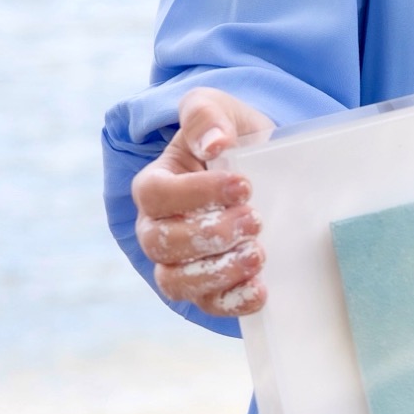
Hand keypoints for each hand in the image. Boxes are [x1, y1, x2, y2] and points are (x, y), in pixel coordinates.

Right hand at [131, 88, 275, 318]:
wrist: (258, 165)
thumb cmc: (228, 135)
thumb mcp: (217, 110)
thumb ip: (206, 117)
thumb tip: (214, 143)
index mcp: (154, 184)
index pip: (157, 195)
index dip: (196, 194)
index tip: (243, 185)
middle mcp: (156, 228)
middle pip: (162, 244)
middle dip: (210, 235)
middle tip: (255, 219)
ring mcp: (177, 262)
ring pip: (177, 282)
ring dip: (218, 272)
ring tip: (258, 254)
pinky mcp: (204, 286)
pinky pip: (206, 304)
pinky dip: (231, 302)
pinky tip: (260, 289)